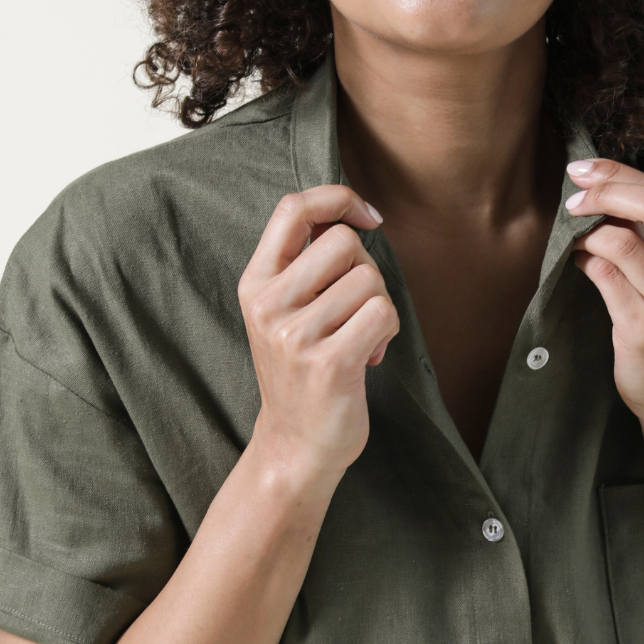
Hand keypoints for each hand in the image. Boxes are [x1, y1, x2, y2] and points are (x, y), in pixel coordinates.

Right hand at [237, 186, 399, 483]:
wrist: (297, 445)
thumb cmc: (302, 370)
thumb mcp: (286, 311)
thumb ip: (307, 264)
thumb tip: (355, 212)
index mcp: (256, 284)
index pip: (292, 209)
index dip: (338, 198)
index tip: (367, 216)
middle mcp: (268, 305)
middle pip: (344, 242)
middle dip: (368, 270)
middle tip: (359, 308)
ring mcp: (295, 335)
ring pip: (369, 280)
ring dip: (380, 307)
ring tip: (361, 338)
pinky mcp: (329, 362)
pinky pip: (382, 313)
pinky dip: (388, 332)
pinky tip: (369, 357)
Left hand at [566, 159, 643, 427]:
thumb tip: (609, 184)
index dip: (621, 176)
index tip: (586, 170)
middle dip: (605, 189)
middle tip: (573, 193)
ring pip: (622, 242)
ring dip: (588, 232)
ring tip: (576, 236)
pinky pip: (604, 277)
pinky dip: (584, 260)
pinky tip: (579, 261)